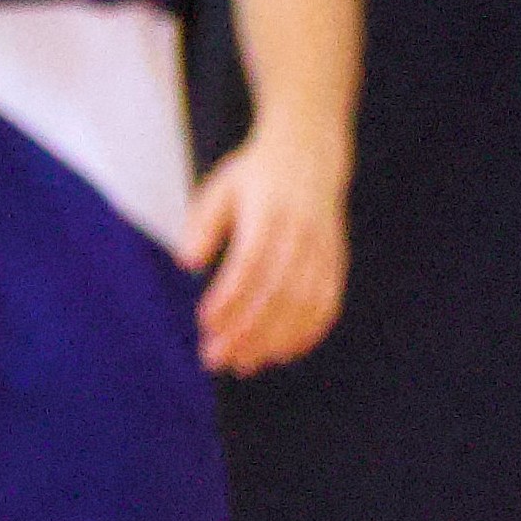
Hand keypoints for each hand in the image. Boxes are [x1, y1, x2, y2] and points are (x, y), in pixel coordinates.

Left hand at [182, 126, 351, 374]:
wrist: (310, 156)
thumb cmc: (255, 176)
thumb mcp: (220, 189)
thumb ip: (202, 224)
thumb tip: (185, 261)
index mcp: (269, 216)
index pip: (249, 266)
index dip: (229, 298)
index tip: (205, 324)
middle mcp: (300, 238)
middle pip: (275, 295)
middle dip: (247, 332)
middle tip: (217, 359)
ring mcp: (322, 253)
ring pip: (301, 307)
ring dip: (273, 341)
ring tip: (245, 365)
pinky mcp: (335, 265)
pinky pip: (326, 307)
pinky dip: (306, 334)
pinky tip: (283, 354)